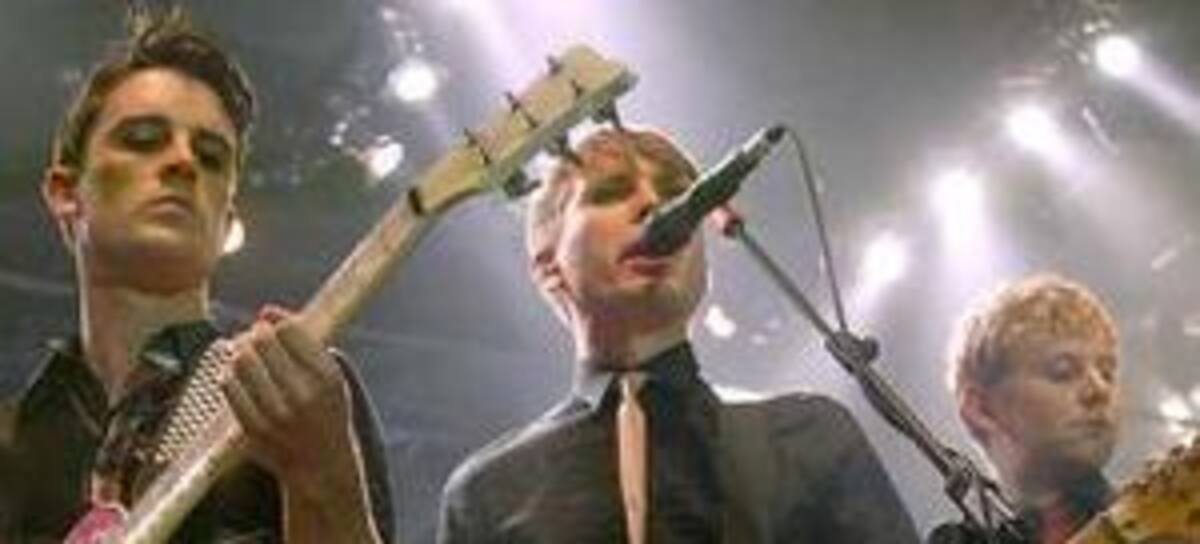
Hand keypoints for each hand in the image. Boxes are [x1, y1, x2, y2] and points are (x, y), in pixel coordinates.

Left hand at [221, 306, 357, 494]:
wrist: (320, 462)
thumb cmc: (326, 410)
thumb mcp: (331, 374)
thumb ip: (304, 340)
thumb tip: (266, 311)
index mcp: (325, 377)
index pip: (289, 330)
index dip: (277, 323)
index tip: (276, 330)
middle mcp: (301, 395)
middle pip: (261, 341)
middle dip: (255, 334)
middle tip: (257, 340)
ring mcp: (274, 414)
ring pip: (240, 360)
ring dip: (239, 351)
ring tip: (247, 356)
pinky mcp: (252, 427)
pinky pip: (228, 385)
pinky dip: (229, 374)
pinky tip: (239, 377)